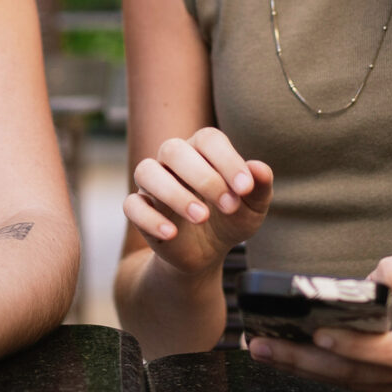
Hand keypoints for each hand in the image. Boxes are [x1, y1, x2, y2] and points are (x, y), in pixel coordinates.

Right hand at [124, 127, 273, 275]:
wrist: (208, 252)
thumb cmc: (230, 219)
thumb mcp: (252, 207)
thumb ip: (259, 187)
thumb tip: (259, 169)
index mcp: (202, 150)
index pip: (208, 139)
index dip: (227, 160)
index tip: (246, 189)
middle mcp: (172, 160)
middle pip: (173, 149)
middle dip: (203, 177)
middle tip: (229, 205)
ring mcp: (152, 184)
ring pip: (146, 171)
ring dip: (174, 193)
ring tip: (202, 217)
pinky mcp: (139, 210)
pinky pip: (132, 205)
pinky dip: (150, 219)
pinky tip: (172, 234)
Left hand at [246, 250, 391, 391]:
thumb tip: (362, 284)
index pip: (386, 353)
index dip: (351, 347)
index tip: (317, 334)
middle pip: (355, 377)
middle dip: (303, 362)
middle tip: (261, 347)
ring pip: (355, 386)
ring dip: (309, 370)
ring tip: (268, 351)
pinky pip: (366, 389)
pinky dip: (333, 375)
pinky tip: (302, 360)